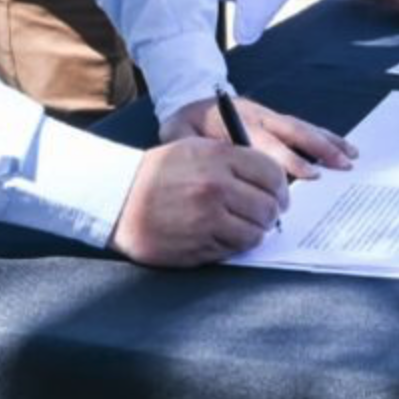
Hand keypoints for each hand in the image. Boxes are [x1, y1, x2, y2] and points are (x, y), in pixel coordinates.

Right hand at [107, 138, 285, 266]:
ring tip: (242, 226)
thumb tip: (272, 181)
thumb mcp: (195, 149)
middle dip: (271, 213)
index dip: (281, 188)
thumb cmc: (158, 172)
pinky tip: (223, 236)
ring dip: (255, 232)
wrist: (118, 198)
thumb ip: (234, 160)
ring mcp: (208, 219)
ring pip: (256, 233)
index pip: (272, 173)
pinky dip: (234, 245)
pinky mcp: (198, 246)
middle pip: (268, 206)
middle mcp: (216, 188)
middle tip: (263, 214)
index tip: (279, 195)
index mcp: (219, 159)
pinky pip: (234, 249)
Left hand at [162, 94, 356, 181]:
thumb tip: (210, 169)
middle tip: (340, 165)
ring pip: (302, 128)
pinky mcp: (275, 119)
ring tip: (350, 156)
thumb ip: (191, 150)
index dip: (287, 159)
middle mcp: (257, 116)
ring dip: (327, 142)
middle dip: (318, 149)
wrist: (190, 101)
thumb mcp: (177, 136)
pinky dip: (324, 136)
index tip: (308, 174)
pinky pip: (303, 127)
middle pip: (292, 132)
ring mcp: (269, 116)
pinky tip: (342, 146)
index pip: (266, 142)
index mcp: (235, 121)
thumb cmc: (185, 125)